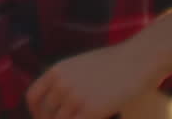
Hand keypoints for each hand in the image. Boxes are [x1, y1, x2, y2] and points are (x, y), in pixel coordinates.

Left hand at [26, 42, 158, 118]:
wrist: (138, 58)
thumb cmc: (116, 62)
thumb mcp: (82, 65)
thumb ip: (68, 79)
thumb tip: (61, 96)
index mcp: (56, 71)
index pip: (32, 96)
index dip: (36, 112)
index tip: (45, 118)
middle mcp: (61, 84)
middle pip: (45, 114)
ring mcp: (75, 97)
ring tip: (82, 117)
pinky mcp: (92, 109)